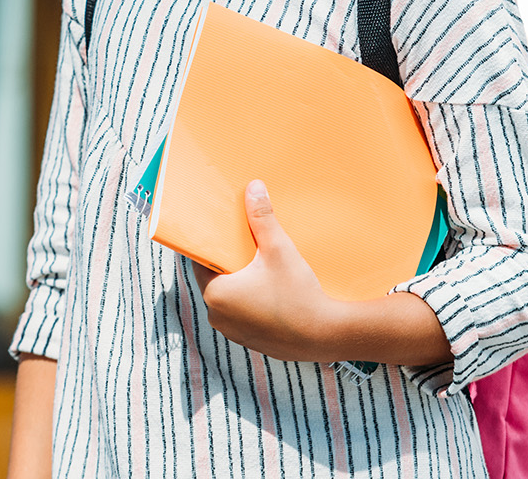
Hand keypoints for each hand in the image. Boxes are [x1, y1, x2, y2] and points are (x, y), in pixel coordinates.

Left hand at [192, 180, 346, 362]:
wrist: (326, 336)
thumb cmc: (299, 295)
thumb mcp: (279, 250)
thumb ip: (262, 218)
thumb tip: (254, 187)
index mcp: (215, 293)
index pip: (201, 261)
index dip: (212, 244)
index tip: (222, 232)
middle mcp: (217, 316)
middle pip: (215, 279)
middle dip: (228, 262)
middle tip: (246, 244)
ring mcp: (232, 332)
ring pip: (229, 298)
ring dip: (239, 283)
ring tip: (259, 266)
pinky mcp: (249, 341)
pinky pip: (242, 314)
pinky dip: (250, 302)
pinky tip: (269, 291)